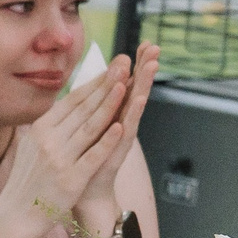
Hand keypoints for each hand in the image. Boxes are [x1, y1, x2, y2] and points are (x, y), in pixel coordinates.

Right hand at [0, 54, 133, 235]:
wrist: (15, 215)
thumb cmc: (27, 181)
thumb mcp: (30, 146)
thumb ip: (48, 127)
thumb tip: (64, 107)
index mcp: (40, 129)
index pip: (72, 101)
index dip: (94, 83)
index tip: (112, 68)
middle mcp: (49, 140)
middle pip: (83, 108)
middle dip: (106, 85)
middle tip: (124, 66)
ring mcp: (59, 159)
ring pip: (90, 127)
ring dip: (109, 105)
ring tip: (126, 86)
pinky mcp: (70, 179)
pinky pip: (92, 156)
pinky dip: (107, 141)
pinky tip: (121, 128)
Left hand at [78, 43, 159, 214]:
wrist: (85, 193)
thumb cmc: (83, 160)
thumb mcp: (85, 128)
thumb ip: (90, 108)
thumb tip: (92, 85)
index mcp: (112, 114)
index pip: (125, 84)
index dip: (135, 65)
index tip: (144, 44)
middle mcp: (121, 122)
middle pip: (135, 89)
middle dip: (144, 68)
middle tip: (154, 46)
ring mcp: (122, 135)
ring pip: (134, 104)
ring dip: (143, 83)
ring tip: (152, 64)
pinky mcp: (118, 149)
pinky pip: (127, 127)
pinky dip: (132, 112)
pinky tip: (139, 97)